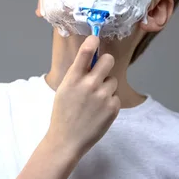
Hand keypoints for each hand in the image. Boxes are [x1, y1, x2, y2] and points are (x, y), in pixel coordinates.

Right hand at [46, 35, 119, 157]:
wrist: (67, 140)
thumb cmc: (63, 113)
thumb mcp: (64, 89)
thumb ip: (78, 74)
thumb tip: (93, 59)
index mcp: (73, 79)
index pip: (85, 53)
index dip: (92, 42)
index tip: (95, 38)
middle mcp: (89, 85)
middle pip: (108, 60)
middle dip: (106, 63)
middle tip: (101, 71)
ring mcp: (103, 96)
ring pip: (112, 80)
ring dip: (106, 87)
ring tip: (94, 101)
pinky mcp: (113, 107)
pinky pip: (115, 96)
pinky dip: (109, 102)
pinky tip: (98, 111)